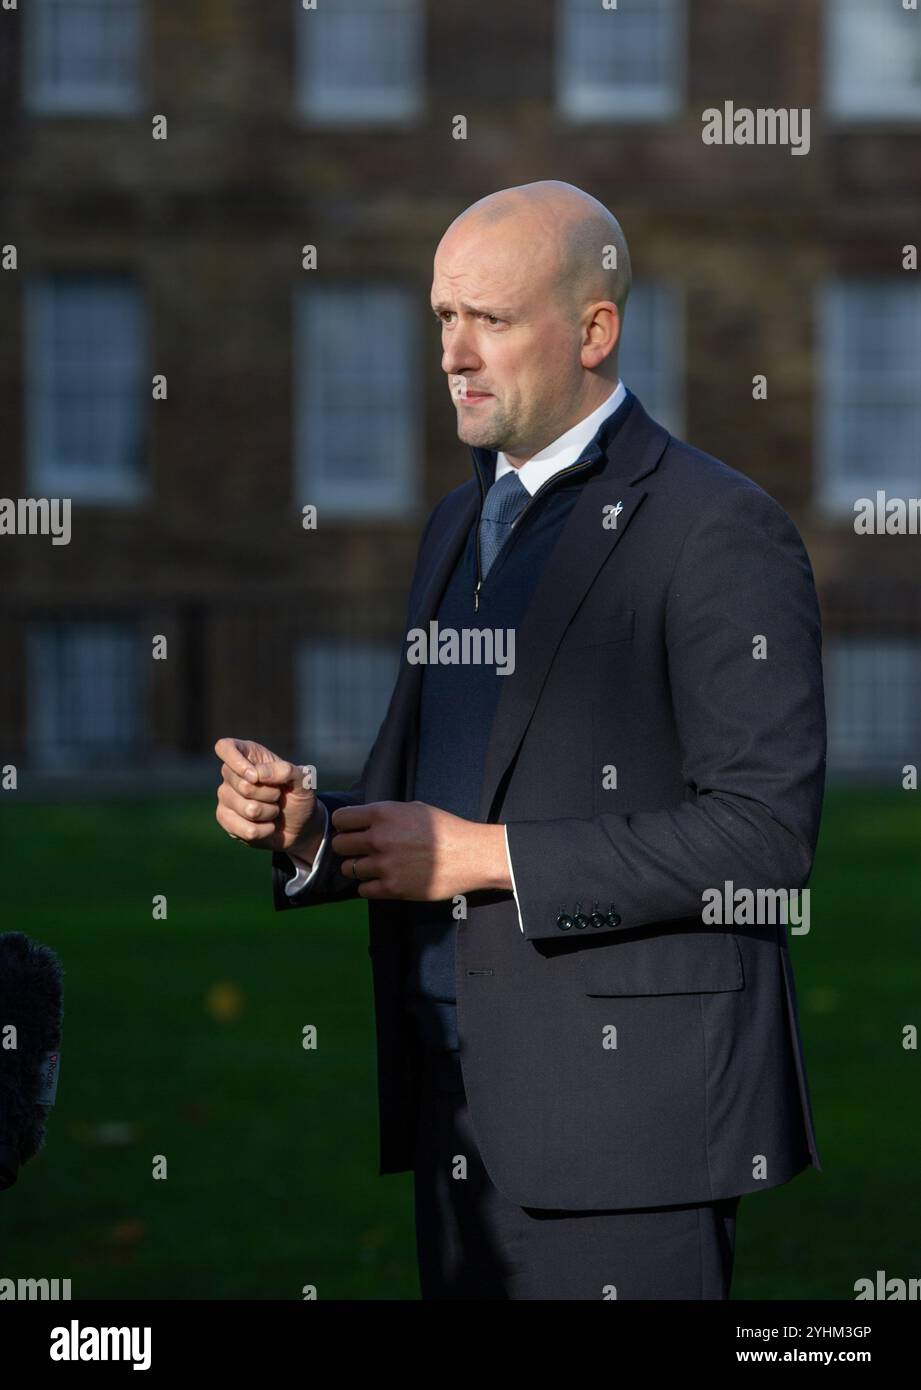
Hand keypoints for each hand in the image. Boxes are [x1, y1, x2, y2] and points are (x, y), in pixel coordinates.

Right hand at [213, 737, 322, 854]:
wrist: (300, 825)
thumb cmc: (298, 795)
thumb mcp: (303, 780)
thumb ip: (286, 771)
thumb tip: (259, 775)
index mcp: (249, 755)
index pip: (225, 748)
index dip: (236, 763)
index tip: (255, 777)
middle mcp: (232, 774)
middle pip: (242, 784)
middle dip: (269, 795)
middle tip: (277, 796)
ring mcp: (226, 797)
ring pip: (246, 808)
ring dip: (269, 813)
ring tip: (274, 811)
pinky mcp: (225, 819)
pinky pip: (240, 828)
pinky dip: (262, 831)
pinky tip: (267, 827)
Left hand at [329, 800, 510, 900]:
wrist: (471, 855)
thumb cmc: (446, 829)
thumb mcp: (415, 809)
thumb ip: (387, 815)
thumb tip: (365, 821)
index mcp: (383, 814)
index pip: (341, 819)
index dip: (344, 825)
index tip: (351, 830)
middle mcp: (379, 838)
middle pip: (339, 845)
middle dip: (347, 847)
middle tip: (359, 849)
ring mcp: (384, 865)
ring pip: (348, 869)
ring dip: (357, 868)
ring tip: (373, 866)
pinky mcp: (392, 888)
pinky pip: (362, 890)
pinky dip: (368, 886)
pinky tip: (381, 880)